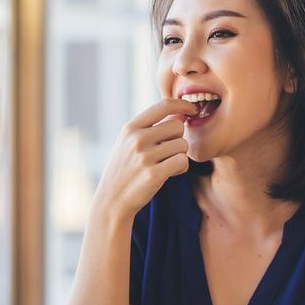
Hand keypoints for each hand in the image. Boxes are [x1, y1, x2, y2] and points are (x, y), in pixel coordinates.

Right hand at [91, 98, 196, 222]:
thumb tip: (180, 114)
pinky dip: (180, 168)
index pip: (163, 105)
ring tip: (165, 164)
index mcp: (131, 128)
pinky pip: (182, 161)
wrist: (112, 200)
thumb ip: (150, 128)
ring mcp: (145, 156)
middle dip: (178, 138)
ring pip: (182, 145)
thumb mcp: (128, 143)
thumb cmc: (125, 169)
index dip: (182, 104)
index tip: (192, 109)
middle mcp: (137, 139)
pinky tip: (169, 173)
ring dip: (179, 155)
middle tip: (168, 152)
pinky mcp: (154, 174)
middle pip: (178, 126)